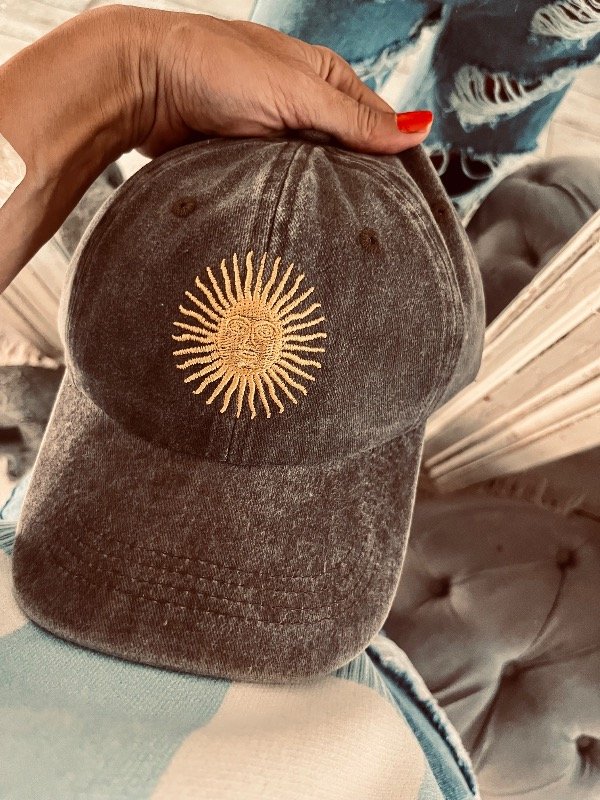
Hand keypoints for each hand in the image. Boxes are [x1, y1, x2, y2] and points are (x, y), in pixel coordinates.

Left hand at [0, 5, 431, 293]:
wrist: (141, 86)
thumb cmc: (213, 68)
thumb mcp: (298, 92)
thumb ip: (355, 120)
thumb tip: (417, 130)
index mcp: (323, 78)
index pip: (376, 122)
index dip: (394, 156)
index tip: (410, 199)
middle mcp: (302, 105)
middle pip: (345, 154)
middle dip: (357, 185)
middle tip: (376, 226)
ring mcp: (273, 135)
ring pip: (312, 176)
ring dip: (320, 198)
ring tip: (341, 231)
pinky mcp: (246, 161)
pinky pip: (279, 188)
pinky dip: (289, 203)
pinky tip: (300, 222)